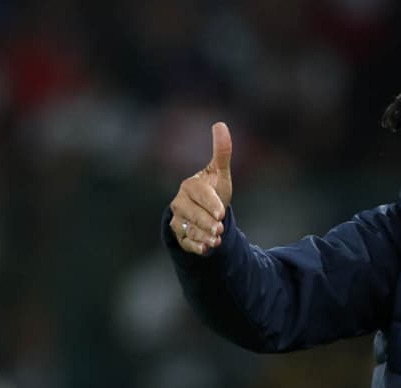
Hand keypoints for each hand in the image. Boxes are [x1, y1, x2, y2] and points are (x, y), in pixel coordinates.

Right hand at [169, 122, 233, 254]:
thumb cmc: (214, 190)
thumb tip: (220, 124)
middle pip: (193, 214)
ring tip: (216, 240)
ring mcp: (178, 219)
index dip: (211, 204)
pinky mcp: (180, 235)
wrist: (207, 212)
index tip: (222, 213)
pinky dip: (197, 247)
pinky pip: (186, 242)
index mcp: (190, 186)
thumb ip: (221, 151)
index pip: (199, 195)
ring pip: (188, 229)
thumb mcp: (220, 173)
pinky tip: (208, 249)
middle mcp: (180, 202)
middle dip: (207, 222)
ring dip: (202, 236)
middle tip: (219, 228)